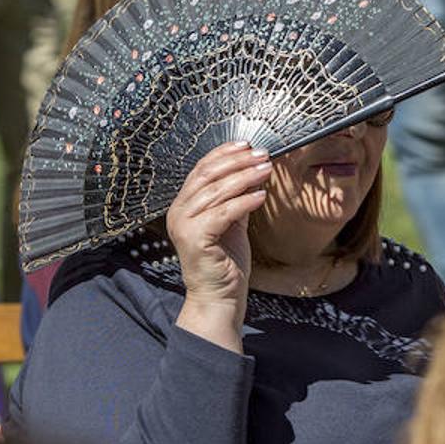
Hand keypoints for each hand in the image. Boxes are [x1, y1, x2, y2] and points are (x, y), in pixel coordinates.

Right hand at [167, 142, 271, 348]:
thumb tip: (254, 172)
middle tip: (262, 155)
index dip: (224, 154)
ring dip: (245, 177)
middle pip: (207, 175)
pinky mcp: (195, 238)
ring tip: (266, 169)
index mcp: (183, 206)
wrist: (218, 298)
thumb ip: (236, 198)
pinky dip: (244, 201)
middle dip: (237, 161)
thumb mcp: (232, 223)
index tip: (247, 145)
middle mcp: (178, 212)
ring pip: (216, 191)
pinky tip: (261, 195)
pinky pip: (223, 212)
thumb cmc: (225, 263)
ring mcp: (183, 225)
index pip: (201, 169)